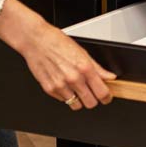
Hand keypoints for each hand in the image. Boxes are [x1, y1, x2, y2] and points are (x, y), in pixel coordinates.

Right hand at [0, 0, 114, 109]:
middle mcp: (73, 78)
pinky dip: (66, 95)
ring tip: (76, 88)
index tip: (106, 97)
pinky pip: (63, 100)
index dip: (107, 97)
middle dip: (93, 99)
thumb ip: (98, 68)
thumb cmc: (57, 42)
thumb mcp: (83, 52)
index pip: (102, 93)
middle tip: (91, 93)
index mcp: (84, 68)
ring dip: (79, 99)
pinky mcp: (49, 89)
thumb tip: (110, 77)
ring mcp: (60, 85)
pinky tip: (64, 83)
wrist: (36, 41)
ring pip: (76, 105)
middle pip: (91, 103)